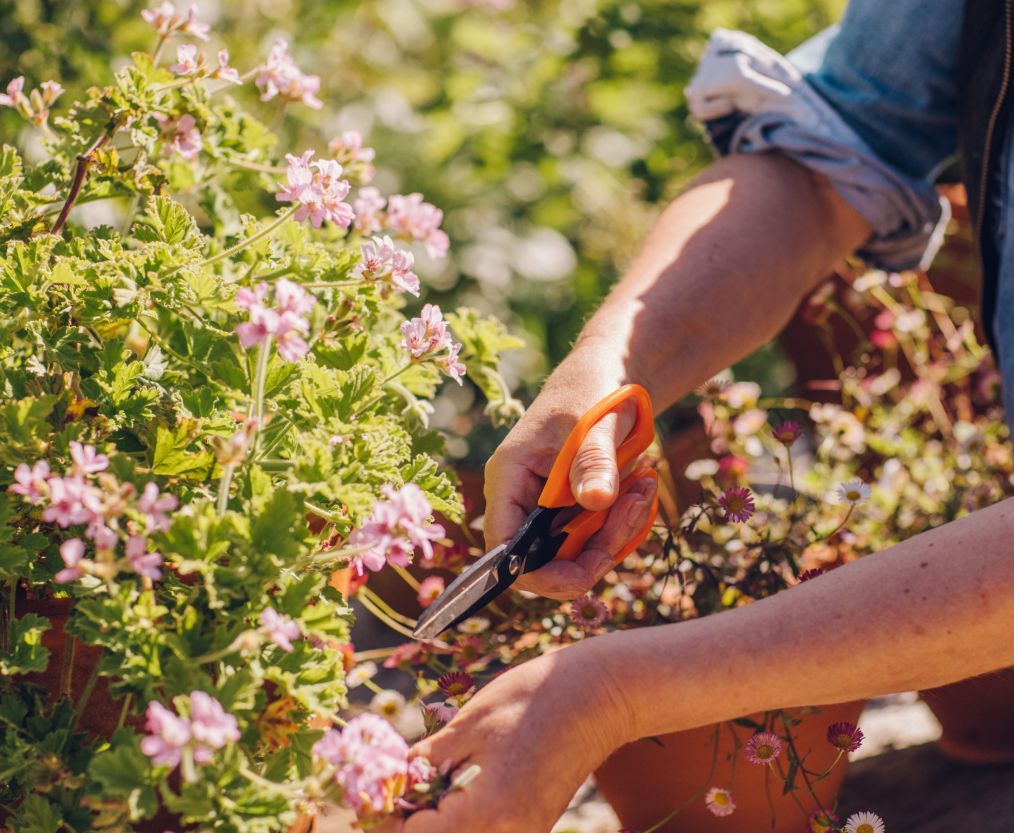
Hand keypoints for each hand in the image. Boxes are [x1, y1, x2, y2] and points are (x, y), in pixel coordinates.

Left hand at [374, 641, 630, 832]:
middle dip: (407, 825)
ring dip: (430, 825)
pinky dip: (455, 822)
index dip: (384, 819)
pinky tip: (442, 792)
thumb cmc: (536, 697)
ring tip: (412, 789)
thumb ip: (426, 761)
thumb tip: (390, 782)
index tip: (365, 795)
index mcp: (488, 813)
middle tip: (386, 793)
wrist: (601, 696)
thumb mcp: (470, 722)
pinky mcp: (532, 827)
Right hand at [483, 383, 657, 599]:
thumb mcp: (597, 422)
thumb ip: (594, 460)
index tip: (590, 569)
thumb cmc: (593, 390)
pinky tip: (641, 488)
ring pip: (575, 554)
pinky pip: (593, 540)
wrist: (608, 376)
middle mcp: (519, 499)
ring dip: (616, 533)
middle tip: (635, 508)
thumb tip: (595, 502)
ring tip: (644, 487)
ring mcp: (544, 508)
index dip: (540, 574)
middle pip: (545, 560)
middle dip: (595, 550)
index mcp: (508, 477)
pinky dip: (622, 524)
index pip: (504, 548)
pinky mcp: (569, 511)